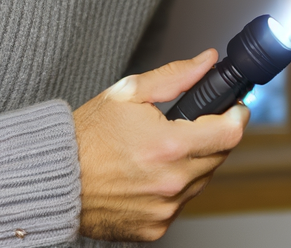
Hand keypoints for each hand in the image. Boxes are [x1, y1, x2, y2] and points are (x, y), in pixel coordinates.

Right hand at [73, 50, 250, 240]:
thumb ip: (175, 76)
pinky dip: (173, 189)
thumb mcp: (128, 93)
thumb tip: (208, 61)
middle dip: (212, 137)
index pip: (231, 132)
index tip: (235, 109)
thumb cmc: (86, 137)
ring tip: (161, 152)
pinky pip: (180, 204)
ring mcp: (164, 208)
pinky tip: (149, 176)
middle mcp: (171, 181)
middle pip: (219, 156)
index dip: (237, 116)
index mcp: (168, 146)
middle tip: (189, 126)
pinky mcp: (154, 228)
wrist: (54, 180)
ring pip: (201, 180)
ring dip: (192, 164)